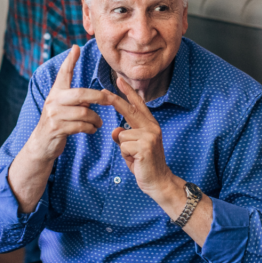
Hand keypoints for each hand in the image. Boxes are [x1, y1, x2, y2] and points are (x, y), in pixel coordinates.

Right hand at [25, 46, 117, 162]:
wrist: (42, 143)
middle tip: (110, 100)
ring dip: (96, 119)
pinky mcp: (56, 128)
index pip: (64, 74)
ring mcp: (54, 115)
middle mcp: (53, 100)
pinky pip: (81, 126)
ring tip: (98, 123)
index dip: (70, 61)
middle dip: (99, 97)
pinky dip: (91, 128)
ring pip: (84, 113)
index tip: (76, 47)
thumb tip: (98, 96)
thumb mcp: (63, 106)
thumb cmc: (59, 122)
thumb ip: (76, 99)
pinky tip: (91, 129)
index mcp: (56, 92)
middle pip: (81, 94)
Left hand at [110, 76, 176, 198]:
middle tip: (102, 93)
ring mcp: (150, 136)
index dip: (128, 92)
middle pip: (130, 110)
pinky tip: (137, 161)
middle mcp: (152, 127)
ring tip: (135, 157)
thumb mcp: (132, 148)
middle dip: (115, 101)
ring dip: (124, 148)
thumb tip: (115, 130)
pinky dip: (126, 155)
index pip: (138, 105)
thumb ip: (124, 137)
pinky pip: (123, 145)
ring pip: (122, 134)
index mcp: (150, 125)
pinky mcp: (145, 146)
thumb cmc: (145, 164)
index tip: (119, 80)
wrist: (159, 182)